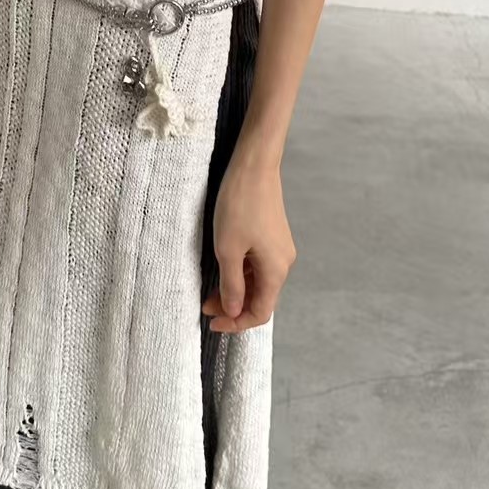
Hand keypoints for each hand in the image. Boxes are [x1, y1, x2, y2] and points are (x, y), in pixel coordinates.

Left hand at [202, 142, 295, 333]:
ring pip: (258, 281)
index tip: (212, 322)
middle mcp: (283, 262)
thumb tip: (233, 311)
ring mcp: (279, 248)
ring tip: (210, 288)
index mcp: (276, 270)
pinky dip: (241, 272)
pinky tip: (224, 267)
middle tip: (206, 305)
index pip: (260, 312)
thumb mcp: (228, 249)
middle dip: (233, 306)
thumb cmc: (239, 205)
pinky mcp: (272, 235)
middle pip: (261, 297)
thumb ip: (231, 284)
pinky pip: (258, 264)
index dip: (236, 323)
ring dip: (236, 289)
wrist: (254, 166)